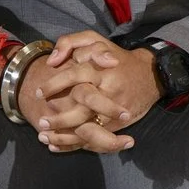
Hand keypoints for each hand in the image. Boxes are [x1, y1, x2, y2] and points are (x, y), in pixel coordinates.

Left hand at [28, 31, 161, 151]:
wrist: (150, 76)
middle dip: (61, 116)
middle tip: (41, 122)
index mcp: (100, 69)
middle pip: (82, 105)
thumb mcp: (94, 41)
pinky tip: (57, 147)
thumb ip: (69, 43)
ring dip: (65, 135)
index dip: (54, 84)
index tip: (38, 93)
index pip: (75, 75)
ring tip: (45, 138)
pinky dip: (76, 145)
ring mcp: (114, 109)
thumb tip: (52, 61)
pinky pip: (96, 138)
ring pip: (89, 125)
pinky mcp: (118, 123)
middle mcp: (108, 89)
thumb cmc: (117, 58)